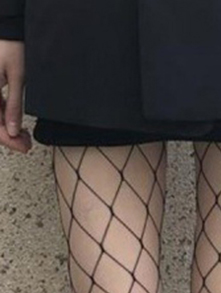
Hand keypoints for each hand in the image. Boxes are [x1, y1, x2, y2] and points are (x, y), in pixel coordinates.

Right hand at [0, 39, 30, 153]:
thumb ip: (14, 106)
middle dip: (8, 137)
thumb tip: (12, 130)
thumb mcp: (17, 78)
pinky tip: (17, 125)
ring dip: (7, 129)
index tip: (22, 146)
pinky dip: (5, 118)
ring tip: (25, 137)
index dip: (6, 139)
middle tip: (26, 144)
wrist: (8, 29)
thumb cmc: (11, 48)